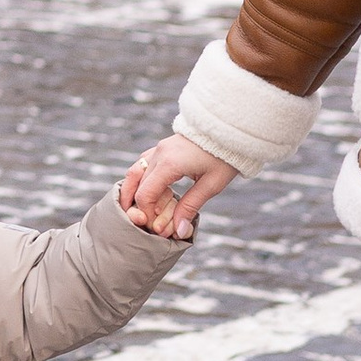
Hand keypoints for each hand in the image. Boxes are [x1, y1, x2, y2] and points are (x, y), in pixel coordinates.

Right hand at [119, 133, 237, 239]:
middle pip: (137, 185)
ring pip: (134, 172)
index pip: (145, 194)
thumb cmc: (224, 157)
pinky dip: (139, 179)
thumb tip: (179, 231)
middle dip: (140, 206)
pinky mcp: (162, 147)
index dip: (147, 214)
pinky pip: (143, 164)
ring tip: (132, 209)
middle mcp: (159, 154)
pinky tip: (144, 191)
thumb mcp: (211, 185)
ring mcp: (159, 148)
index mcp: (169, 164)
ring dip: (131, 191)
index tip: (156, 227)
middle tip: (146, 222)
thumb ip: (191, 207)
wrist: (229, 129)